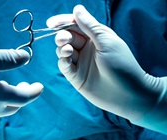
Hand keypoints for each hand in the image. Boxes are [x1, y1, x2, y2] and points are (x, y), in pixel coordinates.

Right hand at [47, 5, 164, 128]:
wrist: (126, 94)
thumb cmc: (121, 65)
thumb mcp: (106, 41)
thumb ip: (89, 26)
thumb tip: (77, 9)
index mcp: (96, 37)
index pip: (76, 25)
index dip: (63, 22)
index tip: (51, 23)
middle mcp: (87, 49)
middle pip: (67, 37)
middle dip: (62, 36)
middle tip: (64, 39)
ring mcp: (80, 63)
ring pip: (63, 51)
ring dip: (62, 48)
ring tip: (68, 51)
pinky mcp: (75, 77)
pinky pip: (64, 66)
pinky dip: (62, 61)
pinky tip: (66, 60)